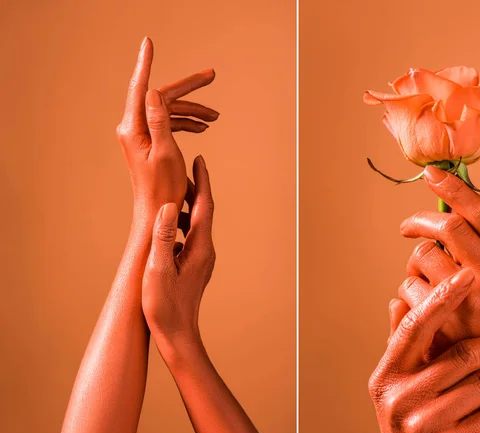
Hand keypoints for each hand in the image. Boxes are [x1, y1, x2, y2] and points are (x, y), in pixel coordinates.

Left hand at [116, 37, 218, 218]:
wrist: (157, 213)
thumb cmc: (163, 190)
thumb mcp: (165, 154)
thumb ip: (159, 122)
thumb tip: (152, 92)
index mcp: (134, 128)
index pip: (141, 88)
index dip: (145, 63)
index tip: (149, 42)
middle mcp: (134, 128)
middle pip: (162, 97)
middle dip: (188, 88)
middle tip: (211, 76)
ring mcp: (141, 134)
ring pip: (168, 111)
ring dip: (192, 110)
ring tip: (215, 115)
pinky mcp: (149, 142)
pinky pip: (168, 124)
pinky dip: (186, 123)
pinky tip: (202, 127)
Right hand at [142, 156, 214, 345]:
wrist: (178, 336)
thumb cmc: (165, 307)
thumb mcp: (159, 270)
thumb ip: (164, 237)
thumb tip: (169, 207)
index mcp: (201, 247)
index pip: (205, 206)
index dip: (202, 181)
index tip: (199, 159)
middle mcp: (206, 251)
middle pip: (203, 211)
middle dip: (195, 188)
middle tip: (182, 167)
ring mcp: (202, 260)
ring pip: (197, 224)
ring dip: (187, 206)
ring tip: (172, 191)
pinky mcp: (195, 267)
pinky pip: (192, 237)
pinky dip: (182, 224)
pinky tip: (169, 225)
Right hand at [369, 269, 479, 432]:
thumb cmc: (412, 421)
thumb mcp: (397, 383)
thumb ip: (399, 344)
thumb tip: (398, 300)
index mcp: (386, 373)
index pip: (416, 327)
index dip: (442, 298)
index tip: (467, 274)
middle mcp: (398, 397)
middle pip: (463, 355)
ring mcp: (420, 424)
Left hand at [398, 166, 479, 356]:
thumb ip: (477, 247)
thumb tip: (444, 204)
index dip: (456, 189)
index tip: (433, 174)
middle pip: (450, 225)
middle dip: (420, 221)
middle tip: (407, 228)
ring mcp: (471, 299)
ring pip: (423, 253)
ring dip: (413, 263)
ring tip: (422, 283)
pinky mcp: (443, 318)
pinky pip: (408, 284)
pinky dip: (405, 290)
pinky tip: (417, 308)